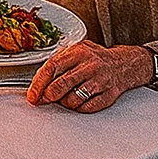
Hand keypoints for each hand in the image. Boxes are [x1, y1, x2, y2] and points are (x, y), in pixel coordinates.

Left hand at [26, 41, 149, 112]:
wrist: (124, 64)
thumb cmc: (96, 58)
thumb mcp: (76, 50)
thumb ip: (59, 61)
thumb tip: (39, 78)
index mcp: (78, 52)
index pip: (53, 66)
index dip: (39, 82)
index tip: (33, 94)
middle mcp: (90, 66)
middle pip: (62, 84)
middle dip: (48, 95)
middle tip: (44, 100)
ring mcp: (100, 81)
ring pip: (74, 98)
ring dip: (64, 102)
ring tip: (64, 98)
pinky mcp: (109, 95)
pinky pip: (88, 107)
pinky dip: (79, 108)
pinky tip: (78, 102)